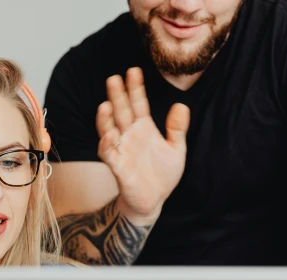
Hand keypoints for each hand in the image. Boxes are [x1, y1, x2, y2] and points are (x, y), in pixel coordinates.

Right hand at [97, 68, 189, 222]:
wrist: (154, 200)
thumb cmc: (163, 175)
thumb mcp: (176, 149)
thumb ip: (177, 129)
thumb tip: (181, 105)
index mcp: (144, 128)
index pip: (138, 104)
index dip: (135, 88)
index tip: (133, 71)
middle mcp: (129, 136)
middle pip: (121, 112)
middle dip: (117, 96)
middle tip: (113, 78)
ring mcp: (122, 150)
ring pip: (109, 131)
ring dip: (106, 119)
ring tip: (105, 105)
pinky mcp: (118, 167)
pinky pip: (109, 154)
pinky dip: (107, 144)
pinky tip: (109, 135)